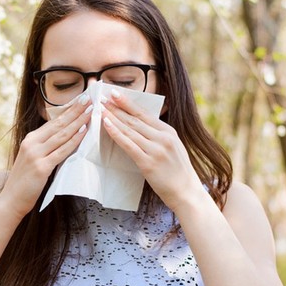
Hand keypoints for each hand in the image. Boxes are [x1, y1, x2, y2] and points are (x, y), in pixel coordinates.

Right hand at [0, 94, 92, 217]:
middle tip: (90, 98)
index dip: (68, 110)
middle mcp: (32, 143)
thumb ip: (45, 148)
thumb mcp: (32, 159)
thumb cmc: (24, 182)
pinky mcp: (41, 167)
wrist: (10, 200)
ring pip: (62, 135)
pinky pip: (62, 151)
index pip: (53, 122)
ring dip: (78, 121)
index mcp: (30, 139)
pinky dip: (74, 140)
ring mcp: (36, 155)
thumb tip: (64, 138)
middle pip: (59, 124)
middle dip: (76, 110)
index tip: (81, 100)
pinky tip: (83, 131)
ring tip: (90, 111)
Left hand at [101, 91, 206, 211]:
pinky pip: (128, 145)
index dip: (127, 103)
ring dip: (113, 117)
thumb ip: (158, 135)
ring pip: (129, 129)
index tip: (114, 93)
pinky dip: (116, 133)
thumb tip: (139, 125)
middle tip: (102, 98)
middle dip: (116, 107)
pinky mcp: (148, 163)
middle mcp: (163, 138)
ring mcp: (155, 150)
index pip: (144, 113)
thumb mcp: (173, 147)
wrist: (186, 192)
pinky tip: (106, 125)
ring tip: (100, 109)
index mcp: (169, 131)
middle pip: (134, 119)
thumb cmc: (177, 171)